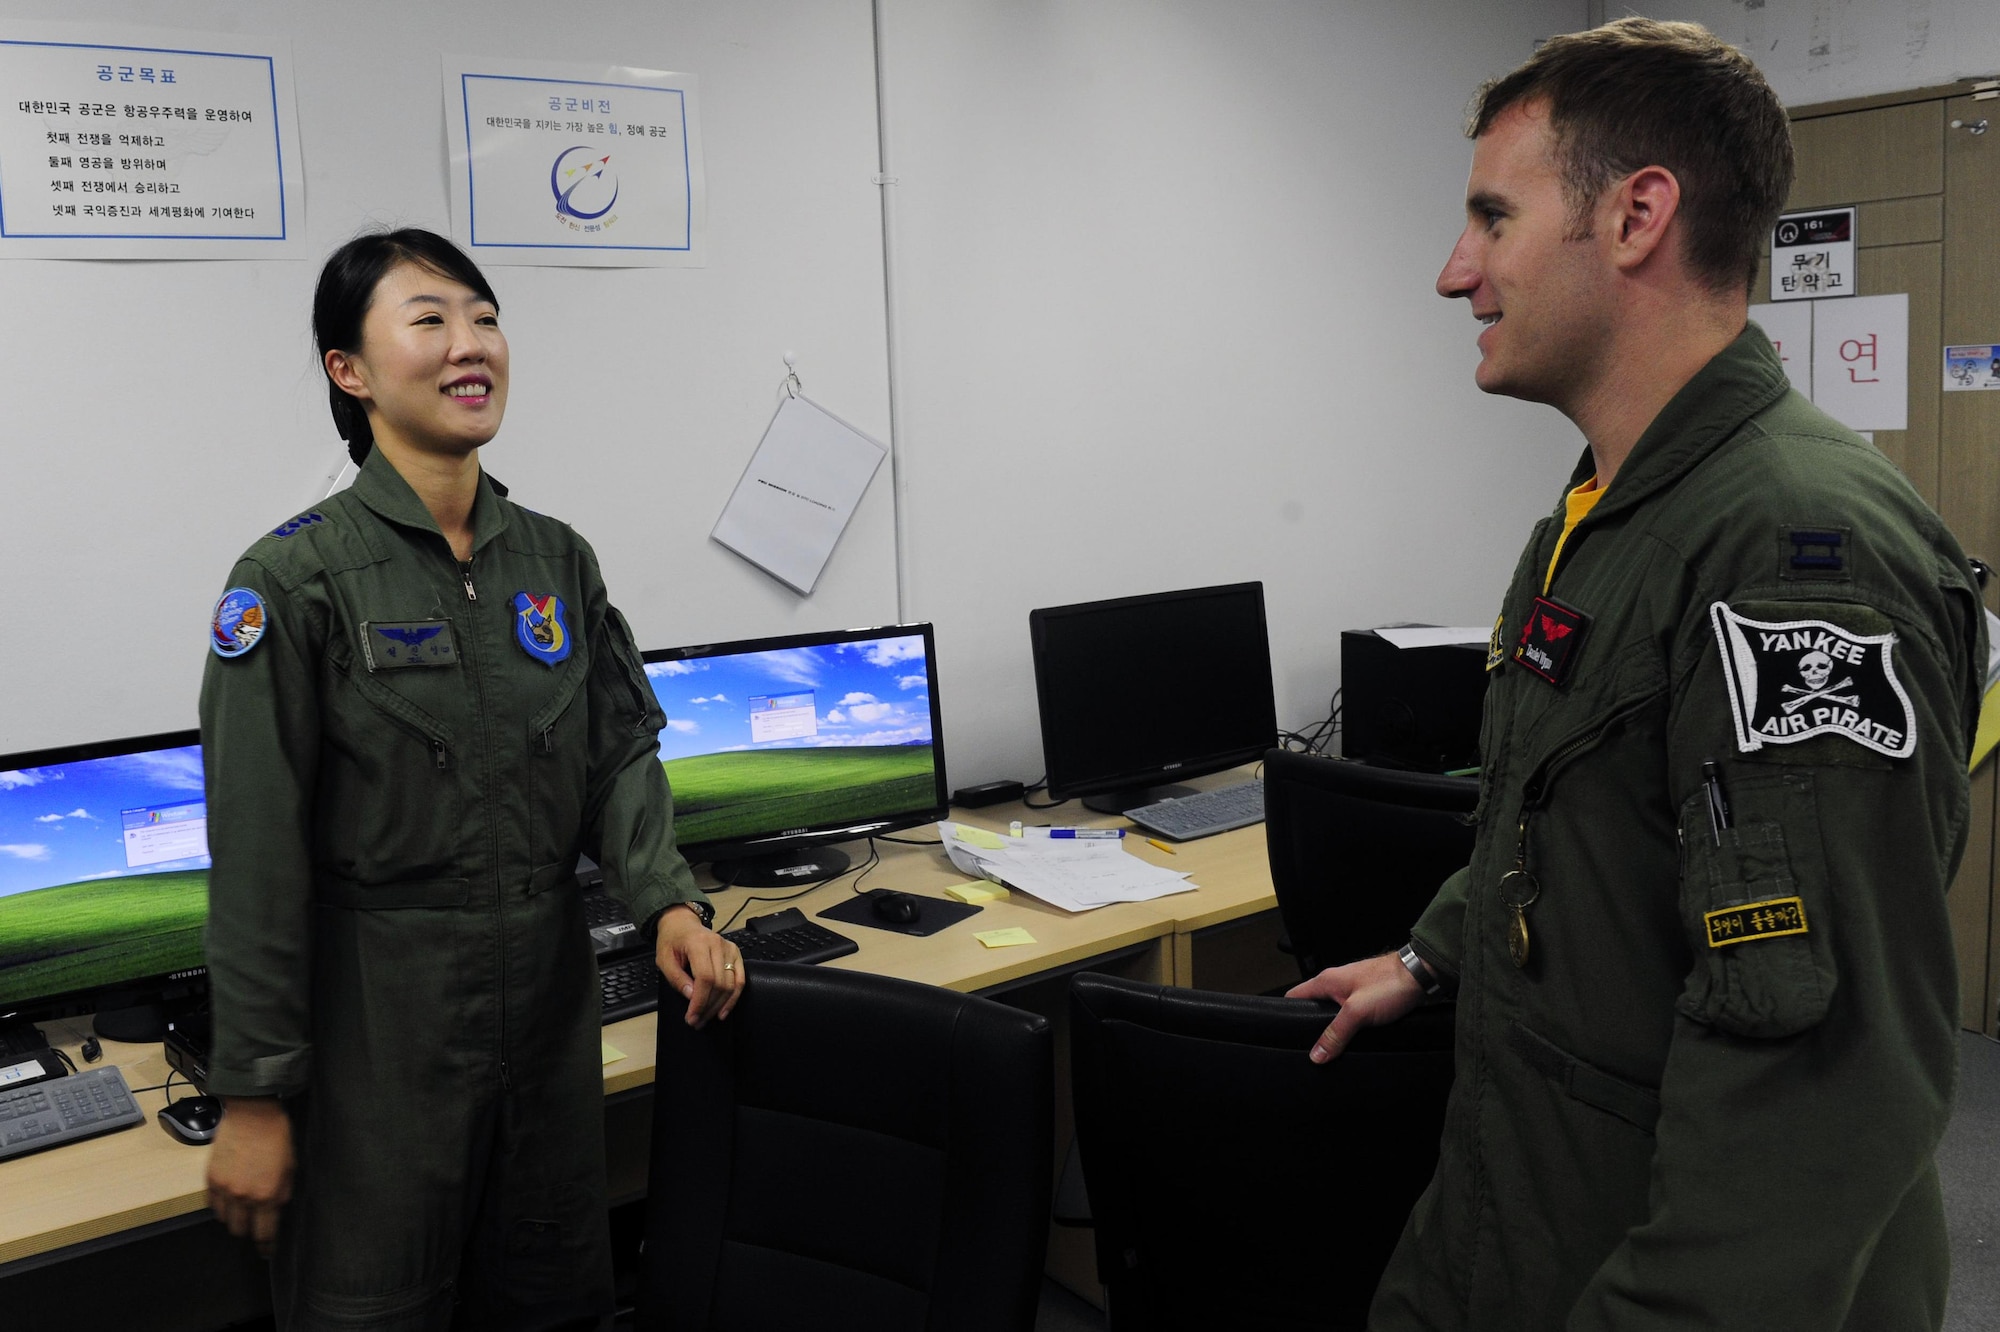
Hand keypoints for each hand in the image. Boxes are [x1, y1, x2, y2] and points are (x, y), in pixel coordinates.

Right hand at [207, 1096, 293, 1255]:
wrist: (252, 1114)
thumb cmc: (277, 1137)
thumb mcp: (290, 1167)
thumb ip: (282, 1193)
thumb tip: (276, 1210)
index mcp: (267, 1195)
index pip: (265, 1233)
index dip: (266, 1246)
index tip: (267, 1252)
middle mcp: (243, 1196)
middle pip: (241, 1231)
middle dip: (249, 1231)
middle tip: (256, 1224)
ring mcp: (224, 1189)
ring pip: (225, 1220)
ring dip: (234, 1219)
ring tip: (243, 1209)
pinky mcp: (210, 1179)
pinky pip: (212, 1205)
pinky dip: (221, 1206)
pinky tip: (230, 1198)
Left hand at [655, 903, 742, 1027]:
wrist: (682, 924)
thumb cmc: (671, 942)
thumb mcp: (664, 960)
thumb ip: (676, 978)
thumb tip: (691, 997)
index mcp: (699, 943)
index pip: (705, 977)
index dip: (700, 1001)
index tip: (692, 1017)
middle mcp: (718, 944)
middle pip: (719, 983)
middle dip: (708, 1007)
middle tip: (696, 1022)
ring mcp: (730, 948)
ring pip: (731, 984)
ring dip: (719, 1006)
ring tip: (706, 1018)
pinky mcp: (736, 953)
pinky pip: (740, 979)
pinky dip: (734, 997)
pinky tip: (724, 1011)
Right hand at [1286, 951, 1425, 1063]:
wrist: (1421, 975)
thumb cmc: (1390, 983)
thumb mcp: (1357, 1012)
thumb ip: (1335, 1034)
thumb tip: (1317, 1054)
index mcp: (1326, 981)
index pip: (1294, 996)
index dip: (1286, 1014)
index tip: (1285, 1034)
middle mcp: (1336, 983)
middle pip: (1313, 1007)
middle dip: (1311, 1027)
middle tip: (1314, 1048)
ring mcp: (1352, 990)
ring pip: (1333, 1012)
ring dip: (1334, 1028)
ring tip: (1334, 1047)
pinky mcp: (1367, 997)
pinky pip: (1350, 1014)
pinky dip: (1349, 1026)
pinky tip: (1355, 1038)